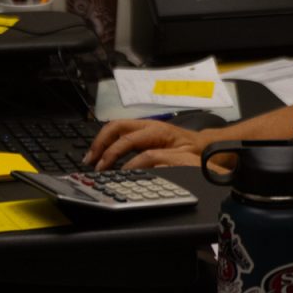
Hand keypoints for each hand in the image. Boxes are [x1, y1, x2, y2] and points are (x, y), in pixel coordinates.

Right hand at [83, 118, 206, 170]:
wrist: (201, 144)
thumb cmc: (192, 150)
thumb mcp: (180, 157)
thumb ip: (159, 160)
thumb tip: (136, 165)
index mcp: (156, 131)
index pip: (127, 140)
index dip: (112, 154)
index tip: (103, 167)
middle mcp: (147, 125)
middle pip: (116, 127)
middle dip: (100, 143)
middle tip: (90, 160)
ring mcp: (143, 126)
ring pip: (115, 127)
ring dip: (101, 141)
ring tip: (91, 158)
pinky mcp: (141, 132)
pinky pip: (120, 133)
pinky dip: (107, 142)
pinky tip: (102, 154)